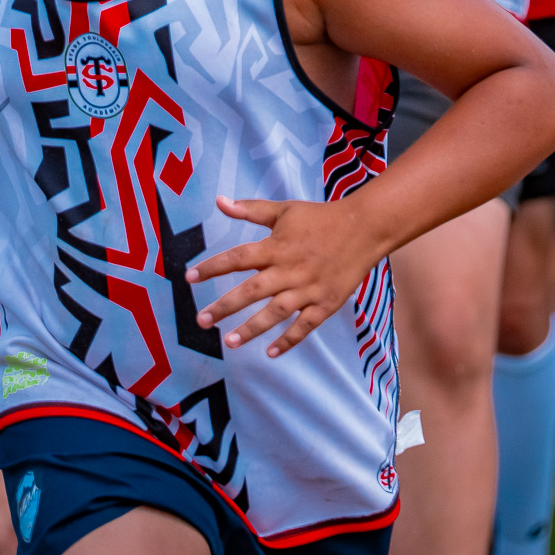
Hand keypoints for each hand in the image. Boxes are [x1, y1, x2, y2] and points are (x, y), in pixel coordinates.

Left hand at [187, 196, 384, 357]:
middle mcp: (290, 269)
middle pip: (252, 291)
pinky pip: (305, 326)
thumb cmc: (321, 218)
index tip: (190, 278)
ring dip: (251, 329)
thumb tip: (219, 201)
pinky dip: (289, 340)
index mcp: (277, 246)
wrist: (364, 228)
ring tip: (228, 343)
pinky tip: (271, 353)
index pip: (238, 258)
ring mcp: (309, 289)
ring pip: (276, 313)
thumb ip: (251, 210)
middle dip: (225, 306)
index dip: (213, 267)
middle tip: (202, 321)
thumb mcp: (285, 210)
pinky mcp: (326, 303)